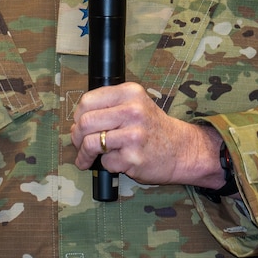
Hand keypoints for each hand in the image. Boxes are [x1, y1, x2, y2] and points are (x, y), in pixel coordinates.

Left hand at [72, 84, 226, 188]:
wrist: (181, 150)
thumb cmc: (153, 128)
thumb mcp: (135, 105)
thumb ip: (108, 107)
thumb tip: (76, 124)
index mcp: (130, 93)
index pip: (87, 101)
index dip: (78, 116)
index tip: (79, 125)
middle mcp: (132, 111)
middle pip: (85, 122)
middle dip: (77, 137)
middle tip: (80, 145)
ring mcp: (134, 135)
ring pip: (91, 143)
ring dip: (84, 155)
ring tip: (86, 159)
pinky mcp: (133, 157)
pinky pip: (105, 162)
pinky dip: (107, 165)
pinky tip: (117, 162)